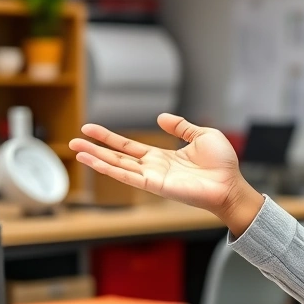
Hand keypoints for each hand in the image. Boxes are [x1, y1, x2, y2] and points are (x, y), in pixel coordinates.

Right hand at [69, 113, 262, 232]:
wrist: (231, 184)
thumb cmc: (222, 164)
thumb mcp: (202, 135)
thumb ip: (181, 127)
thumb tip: (161, 117)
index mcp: (162, 156)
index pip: (129, 146)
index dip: (110, 138)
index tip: (90, 129)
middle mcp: (153, 167)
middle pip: (117, 156)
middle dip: (95, 149)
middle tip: (72, 141)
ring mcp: (153, 177)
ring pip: (117, 166)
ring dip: (95, 159)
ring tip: (75, 150)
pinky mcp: (156, 186)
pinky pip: (128, 177)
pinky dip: (109, 169)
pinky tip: (93, 162)